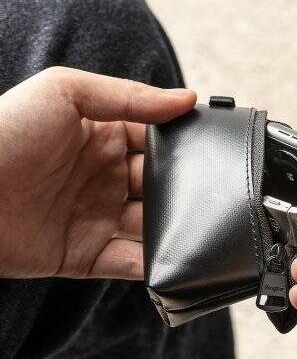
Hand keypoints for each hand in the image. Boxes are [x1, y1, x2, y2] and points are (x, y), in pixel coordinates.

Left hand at [0, 67, 195, 278]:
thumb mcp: (65, 92)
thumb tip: (187, 99)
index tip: (214, 152)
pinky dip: (154, 266)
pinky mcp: (85, 256)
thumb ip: (130, 96)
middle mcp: (106, 180)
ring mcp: (97, 219)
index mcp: (106, 139)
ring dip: (175, 231)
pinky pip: (129, 263)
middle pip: (161, 189)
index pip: (158, 145)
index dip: (185, 148)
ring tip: (203, 231)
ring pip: (152, 229)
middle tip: (213, 196)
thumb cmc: (5, 133)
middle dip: (185, 193)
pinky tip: (175, 262)